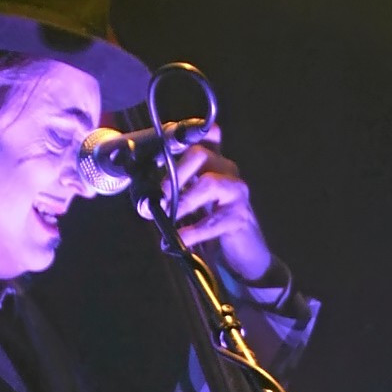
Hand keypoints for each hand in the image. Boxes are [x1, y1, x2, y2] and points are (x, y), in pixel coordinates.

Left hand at [164, 123, 273, 282]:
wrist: (244, 255)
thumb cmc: (216, 227)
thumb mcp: (195, 204)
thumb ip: (178, 193)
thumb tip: (147, 199)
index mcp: (215, 164)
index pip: (205, 137)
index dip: (182, 138)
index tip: (158, 156)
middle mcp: (227, 171)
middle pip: (200, 154)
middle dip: (175, 173)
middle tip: (160, 194)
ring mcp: (236, 192)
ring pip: (209, 183)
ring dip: (183, 200)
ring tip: (167, 216)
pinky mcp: (240, 217)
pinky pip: (213, 221)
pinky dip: (193, 231)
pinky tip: (180, 239)